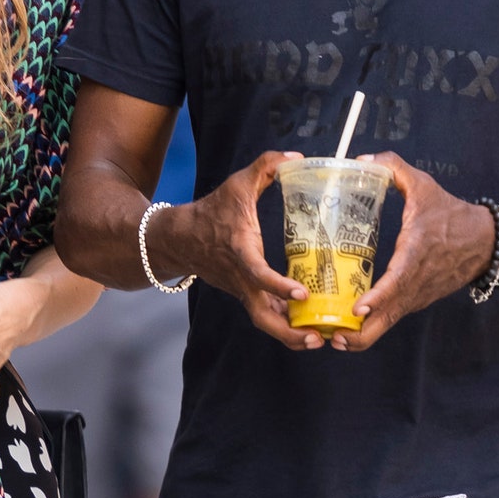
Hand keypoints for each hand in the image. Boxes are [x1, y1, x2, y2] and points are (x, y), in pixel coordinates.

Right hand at [150, 152, 323, 351]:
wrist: (179, 238)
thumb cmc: (211, 212)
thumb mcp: (237, 183)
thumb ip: (266, 165)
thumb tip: (296, 158)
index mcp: (240, 253)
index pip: (259, 276)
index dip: (279, 287)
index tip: (302, 294)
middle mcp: (241, 279)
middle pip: (263, 317)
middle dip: (289, 333)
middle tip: (316, 337)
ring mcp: (241, 290)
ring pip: (265, 322)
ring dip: (290, 335)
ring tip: (319, 339)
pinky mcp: (243, 294)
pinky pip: (265, 314)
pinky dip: (285, 323)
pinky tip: (308, 325)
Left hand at [331, 154, 496, 351]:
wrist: (486, 242)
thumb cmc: (451, 214)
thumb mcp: (424, 185)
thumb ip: (394, 167)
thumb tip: (362, 159)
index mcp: (417, 253)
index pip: (397, 282)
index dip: (378, 297)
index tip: (357, 308)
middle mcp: (416, 282)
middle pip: (388, 317)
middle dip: (361, 333)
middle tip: (332, 336)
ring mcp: (417, 295)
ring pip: (388, 322)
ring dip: (363, 335)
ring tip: (334, 338)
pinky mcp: (416, 301)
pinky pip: (392, 317)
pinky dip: (372, 326)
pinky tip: (349, 327)